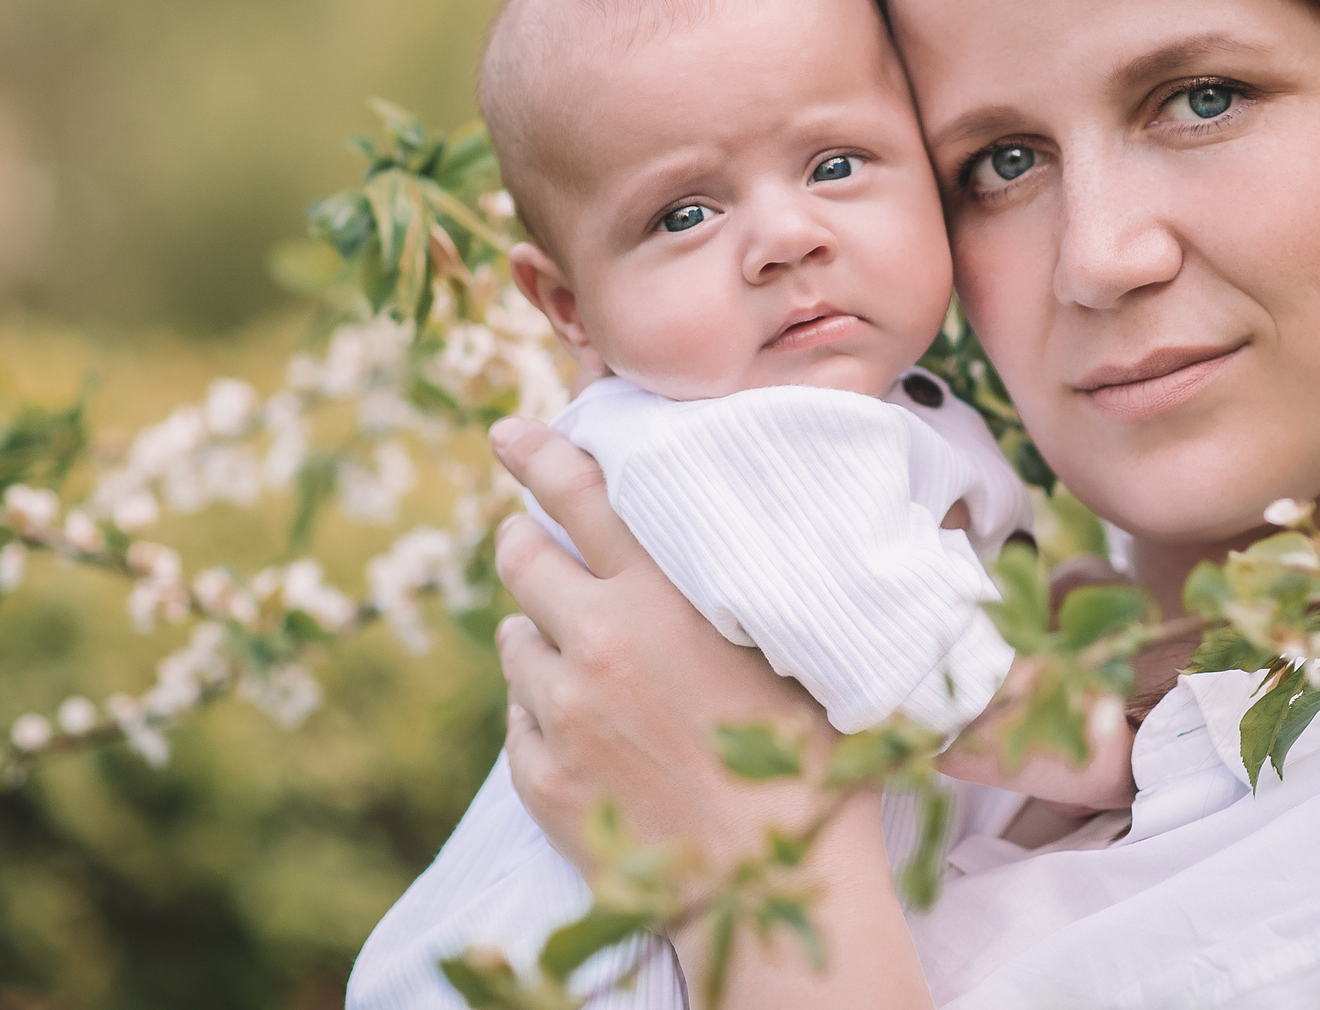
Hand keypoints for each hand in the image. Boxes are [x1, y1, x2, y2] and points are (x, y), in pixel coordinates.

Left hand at [489, 415, 830, 873]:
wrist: (779, 887)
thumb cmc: (810, 756)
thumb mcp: (790, 639)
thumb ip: (742, 571)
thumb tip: (719, 512)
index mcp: (663, 597)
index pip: (579, 493)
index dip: (538, 452)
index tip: (509, 432)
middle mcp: (599, 644)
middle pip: (522, 557)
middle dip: (527, 539)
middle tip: (539, 540)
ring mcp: (563, 714)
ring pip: (515, 638)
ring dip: (541, 632)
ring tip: (589, 654)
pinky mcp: (542, 778)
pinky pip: (521, 716)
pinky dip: (545, 707)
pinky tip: (596, 724)